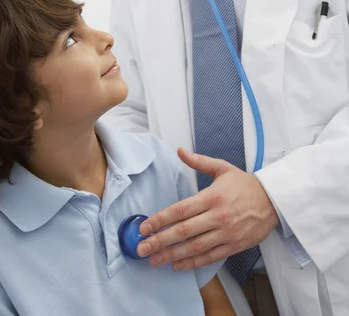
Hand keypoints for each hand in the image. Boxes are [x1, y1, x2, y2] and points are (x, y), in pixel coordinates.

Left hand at [137, 148, 279, 269]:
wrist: (273, 201)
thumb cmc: (244, 184)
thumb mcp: (222, 168)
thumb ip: (198, 161)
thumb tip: (179, 151)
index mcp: (212, 196)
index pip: (181, 210)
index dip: (160, 219)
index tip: (144, 226)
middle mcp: (218, 216)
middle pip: (184, 231)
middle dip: (160, 240)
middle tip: (141, 248)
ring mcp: (226, 233)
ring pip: (195, 247)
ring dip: (172, 255)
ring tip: (154, 259)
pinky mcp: (233, 246)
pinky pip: (210, 258)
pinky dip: (192, 263)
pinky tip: (177, 264)